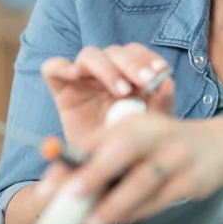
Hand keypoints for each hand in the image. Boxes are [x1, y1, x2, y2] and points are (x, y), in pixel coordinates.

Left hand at [36, 113, 222, 223]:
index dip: (71, 160)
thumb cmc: (164, 145)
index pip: (98, 138)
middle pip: (125, 149)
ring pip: (144, 180)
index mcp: (135, 121)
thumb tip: (64, 180)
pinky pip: (161, 199)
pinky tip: (121, 220)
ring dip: (116, 203)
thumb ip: (103, 153)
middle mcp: (156, 133)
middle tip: (70, 196)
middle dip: (96, 172)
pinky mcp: (191, 179)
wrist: (217, 147)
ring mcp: (176, 155)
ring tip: (92, 222)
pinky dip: (138, 212)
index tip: (47, 186)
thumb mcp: (136, 138)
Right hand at [41, 43, 174, 144]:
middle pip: (117, 52)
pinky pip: (53, 67)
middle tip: (146, 81)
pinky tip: (73, 75)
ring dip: (108, 68)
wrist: (101, 171)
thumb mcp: (150, 127)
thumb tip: (169, 82)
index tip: (161, 70)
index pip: (138, 54)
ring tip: (122, 90)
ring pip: (91, 55)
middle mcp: (107, 72)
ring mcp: (83, 78)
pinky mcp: (62, 89)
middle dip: (134, 63)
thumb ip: (161, 104)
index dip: (149, 58)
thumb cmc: (128, 144)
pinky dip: (61, 66)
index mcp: (130, 75)